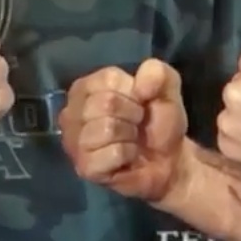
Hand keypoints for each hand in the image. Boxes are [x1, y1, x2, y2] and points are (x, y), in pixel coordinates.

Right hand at [59, 60, 188, 203]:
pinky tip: (126, 158)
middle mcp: (71, 111)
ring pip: (107, 128)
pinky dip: (128, 155)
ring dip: (130, 136)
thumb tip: (141, 86)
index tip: (139, 104)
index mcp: (86, 87)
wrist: (168, 162)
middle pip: (106, 104)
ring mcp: (73, 141)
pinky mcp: (83, 167)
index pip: (107, 80)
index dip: (132, 93)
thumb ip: (158, 73)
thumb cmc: (158, 122)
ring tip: (131, 140)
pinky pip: (112, 153)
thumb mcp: (165, 89)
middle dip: (132, 115)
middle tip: (136, 125)